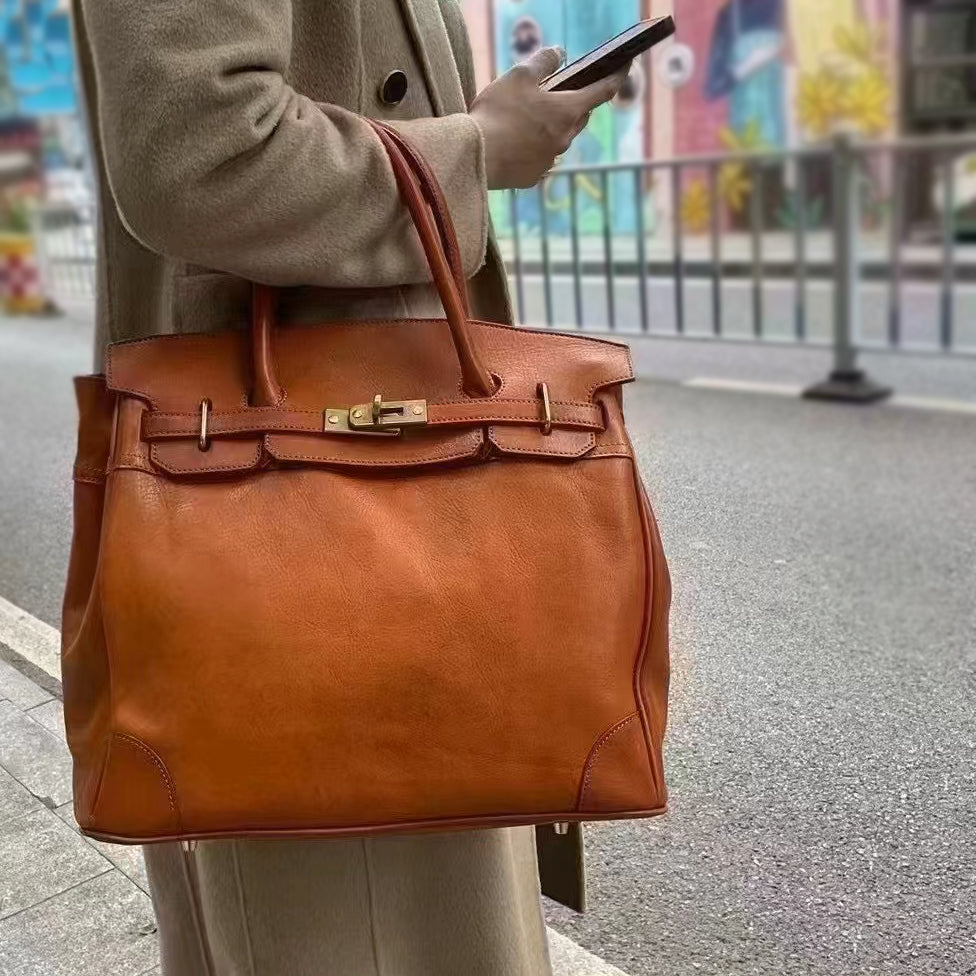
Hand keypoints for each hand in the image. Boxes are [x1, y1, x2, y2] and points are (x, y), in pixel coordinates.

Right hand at [469, 47, 629, 189]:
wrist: (475, 156)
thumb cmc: (498, 113)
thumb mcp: (519, 76)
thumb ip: (543, 61)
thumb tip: (558, 53)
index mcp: (567, 111)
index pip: (603, 91)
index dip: (617, 75)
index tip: (626, 66)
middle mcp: (565, 139)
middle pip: (580, 117)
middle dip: (575, 103)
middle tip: (558, 93)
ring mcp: (549, 161)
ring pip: (559, 139)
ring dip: (551, 127)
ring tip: (526, 119)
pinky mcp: (533, 177)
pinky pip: (540, 158)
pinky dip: (533, 148)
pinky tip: (514, 143)